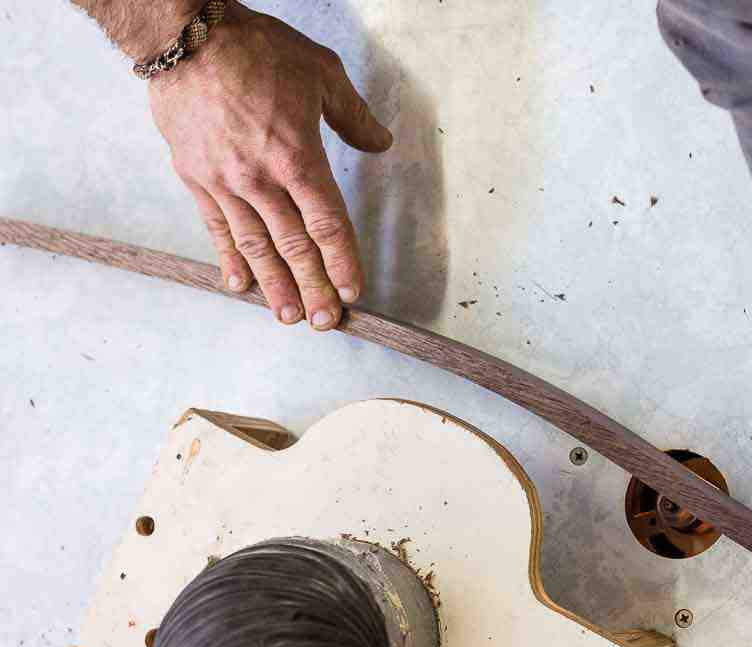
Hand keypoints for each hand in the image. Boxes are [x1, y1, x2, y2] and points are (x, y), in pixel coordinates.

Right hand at [148, 2, 391, 328]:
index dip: (343, 261)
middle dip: (314, 288)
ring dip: (274, 285)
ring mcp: (225, 182)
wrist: (186, 36)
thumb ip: (354, 117)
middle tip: (326, 322)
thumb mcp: (321, 73)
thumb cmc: (255, 50)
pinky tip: (240, 285)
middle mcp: (261, 179)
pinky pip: (216, 227)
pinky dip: (229, 259)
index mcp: (298, 157)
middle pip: (294, 246)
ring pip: (255, 246)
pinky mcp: (195, 177)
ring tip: (289, 316)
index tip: (353, 290)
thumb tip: (381, 143)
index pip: (328, 224)